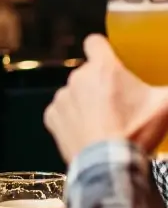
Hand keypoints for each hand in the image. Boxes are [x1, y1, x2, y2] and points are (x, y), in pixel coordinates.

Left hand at [44, 35, 167, 163]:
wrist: (107, 165)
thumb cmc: (134, 131)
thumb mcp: (166, 106)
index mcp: (103, 67)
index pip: (95, 42)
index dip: (102, 49)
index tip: (109, 59)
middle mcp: (77, 77)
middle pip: (88, 73)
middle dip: (100, 84)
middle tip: (118, 103)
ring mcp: (62, 97)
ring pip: (75, 93)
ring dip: (85, 102)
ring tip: (103, 122)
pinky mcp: (52, 117)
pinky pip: (61, 112)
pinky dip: (71, 120)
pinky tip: (87, 131)